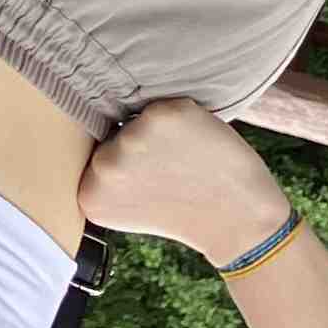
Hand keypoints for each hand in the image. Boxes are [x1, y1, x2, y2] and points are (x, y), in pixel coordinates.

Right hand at [79, 99, 291, 264]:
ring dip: (159, 131)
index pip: (94, 156)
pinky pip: (167, 106)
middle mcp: (106, 165)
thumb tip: (94, 124)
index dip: (125, 167)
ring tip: (182, 161)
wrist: (238, 221)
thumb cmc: (186, 211)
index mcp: (89, 193)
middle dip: (139, 148)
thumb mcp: (128, 205)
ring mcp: (134, 137)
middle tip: (167, 175)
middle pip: (113, 134)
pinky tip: (195, 145)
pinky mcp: (164, 116)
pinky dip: (183, 120)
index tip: (147, 186)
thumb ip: (105, 179)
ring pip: (139, 117)